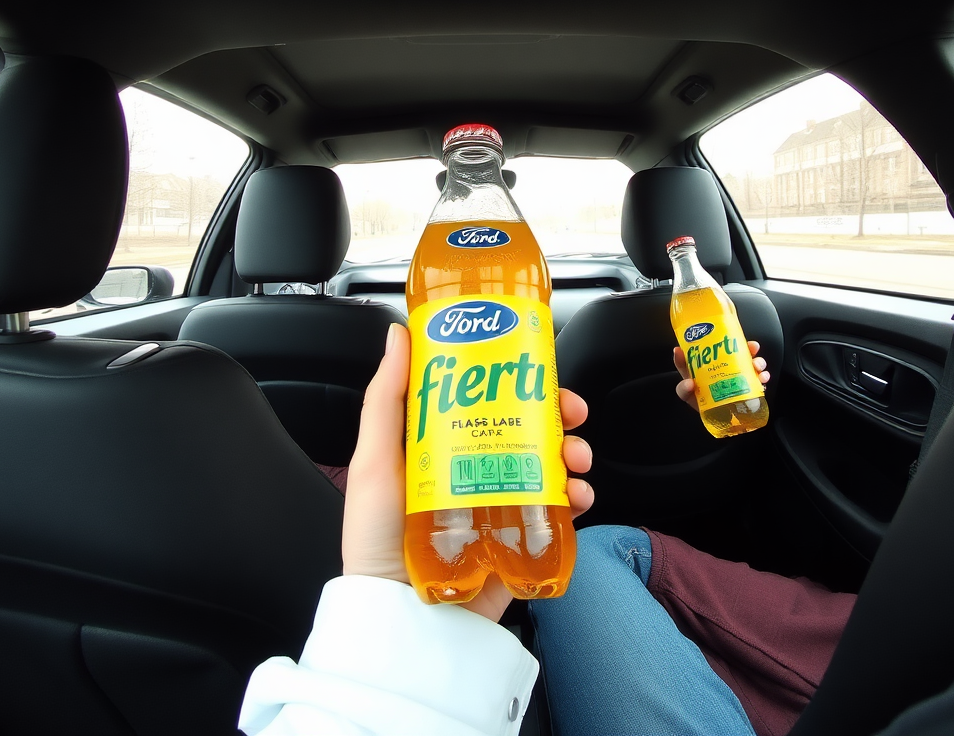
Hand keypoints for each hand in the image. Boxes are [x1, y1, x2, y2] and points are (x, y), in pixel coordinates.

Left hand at [342, 322, 593, 623]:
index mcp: (443, 445)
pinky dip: (579, 498)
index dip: (517, 379)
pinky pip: (560, 511)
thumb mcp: (374, 460)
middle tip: (571, 412)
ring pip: (552, 464)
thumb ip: (386, 399)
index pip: (487, 399)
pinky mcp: (520, 538)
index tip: (537, 366)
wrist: (401, 618)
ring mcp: (502, 503)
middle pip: (528, 426)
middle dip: (557, 414)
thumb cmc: (376, 539)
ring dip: (574, 452)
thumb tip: (399, 335)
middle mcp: (476, 468)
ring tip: (576, 459)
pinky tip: (579, 495)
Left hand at [673, 340, 769, 408]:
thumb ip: (682, 385)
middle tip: (752, 348)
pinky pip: (759, 380)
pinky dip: (763, 377)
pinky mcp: (749, 387)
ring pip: (753, 364)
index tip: (729, 334)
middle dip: (749, 348)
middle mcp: (728, 366)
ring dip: (758, 362)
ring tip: (757, 366)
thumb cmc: (698, 400)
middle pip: (741, 352)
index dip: (724, 336)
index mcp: (712, 362)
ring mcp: (740, 376)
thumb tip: (686, 376)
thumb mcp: (686, 392)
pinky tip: (762, 378)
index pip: (717, 345)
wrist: (713, 419)